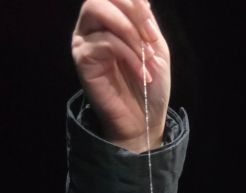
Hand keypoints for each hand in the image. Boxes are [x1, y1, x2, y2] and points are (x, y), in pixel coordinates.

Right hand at [72, 0, 170, 151]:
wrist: (143, 119)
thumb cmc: (150, 85)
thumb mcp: (154, 48)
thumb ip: (146, 22)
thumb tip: (141, 0)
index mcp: (109, 21)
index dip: (134, 2)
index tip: (152, 28)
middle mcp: (92, 26)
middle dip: (131, 12)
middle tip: (150, 37)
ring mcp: (84, 40)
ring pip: (99, 11)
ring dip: (130, 32)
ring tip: (146, 57)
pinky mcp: (82, 58)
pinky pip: (105, 41)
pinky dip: (128, 54)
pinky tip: (141, 72)